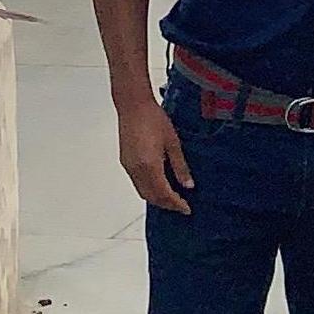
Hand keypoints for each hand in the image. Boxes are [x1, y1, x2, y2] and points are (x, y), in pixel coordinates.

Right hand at [117, 89, 193, 214]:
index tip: (186, 208)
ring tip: (171, 197)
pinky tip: (158, 184)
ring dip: (156, 198)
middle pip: (151, 197)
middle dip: (166, 204)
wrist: (133, 105)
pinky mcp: (125, 161)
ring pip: (142, 192)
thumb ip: (180, 166)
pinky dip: (148, 189)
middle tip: (180, 205)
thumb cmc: (153, 117)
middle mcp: (136, 170)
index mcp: (149, 166)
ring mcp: (129, 166)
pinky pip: (137, 183)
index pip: (164, 194)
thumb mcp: (173, 142)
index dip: (176, 204)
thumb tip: (188, 184)